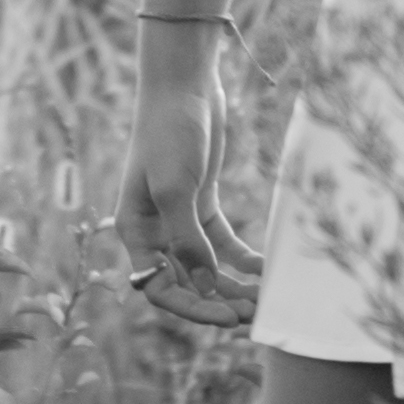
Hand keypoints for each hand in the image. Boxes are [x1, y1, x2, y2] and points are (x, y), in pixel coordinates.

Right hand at [123, 34, 258, 329]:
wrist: (183, 86)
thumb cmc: (169, 133)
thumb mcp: (176, 189)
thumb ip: (189, 242)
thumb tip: (206, 288)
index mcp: (136, 232)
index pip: (159, 288)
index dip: (192, 308)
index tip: (228, 317)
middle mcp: (155, 231)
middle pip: (187, 283)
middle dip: (220, 303)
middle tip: (258, 316)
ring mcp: (181, 218)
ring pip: (209, 269)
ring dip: (235, 287)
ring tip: (267, 301)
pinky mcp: (203, 204)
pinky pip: (224, 245)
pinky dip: (244, 261)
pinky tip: (267, 271)